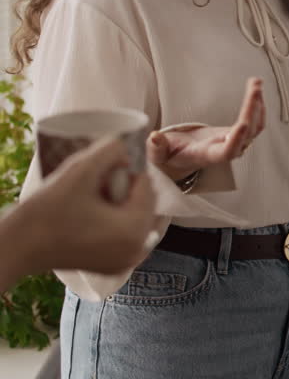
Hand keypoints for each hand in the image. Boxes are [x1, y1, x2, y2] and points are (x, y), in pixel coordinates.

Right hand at [19, 138, 156, 274]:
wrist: (18, 247)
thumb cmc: (45, 212)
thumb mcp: (79, 172)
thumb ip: (108, 151)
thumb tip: (127, 145)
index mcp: (134, 230)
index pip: (147, 186)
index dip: (128, 170)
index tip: (104, 166)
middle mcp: (137, 250)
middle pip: (145, 203)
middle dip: (126, 188)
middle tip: (97, 182)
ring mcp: (127, 261)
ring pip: (137, 218)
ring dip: (122, 203)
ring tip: (93, 197)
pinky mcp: (115, 266)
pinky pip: (127, 235)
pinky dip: (118, 221)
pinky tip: (94, 213)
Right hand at [147, 78, 265, 180]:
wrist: (181, 157)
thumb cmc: (170, 155)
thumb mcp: (158, 154)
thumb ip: (156, 147)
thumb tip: (154, 136)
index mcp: (207, 156)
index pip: (227, 151)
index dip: (236, 140)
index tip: (243, 124)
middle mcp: (225, 150)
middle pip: (247, 134)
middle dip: (252, 110)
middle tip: (255, 87)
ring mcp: (234, 142)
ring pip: (254, 126)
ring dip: (258, 104)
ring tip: (257, 82)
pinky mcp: (237, 133)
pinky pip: (254, 122)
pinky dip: (257, 106)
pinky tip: (255, 91)